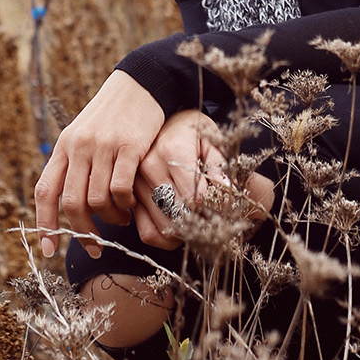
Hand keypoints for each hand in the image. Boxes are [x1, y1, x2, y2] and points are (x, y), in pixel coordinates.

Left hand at [34, 70, 164, 258]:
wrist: (141, 84)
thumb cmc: (112, 115)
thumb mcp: (83, 134)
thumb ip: (73, 164)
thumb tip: (67, 205)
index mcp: (64, 146)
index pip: (45, 191)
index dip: (44, 224)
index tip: (49, 250)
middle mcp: (79, 147)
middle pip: (72, 202)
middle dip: (83, 231)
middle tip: (95, 245)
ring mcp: (104, 146)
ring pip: (98, 199)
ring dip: (109, 219)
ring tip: (119, 220)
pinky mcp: (130, 146)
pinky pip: (121, 188)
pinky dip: (125, 204)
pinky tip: (131, 205)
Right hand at [131, 110, 275, 249]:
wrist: (164, 121)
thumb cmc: (192, 130)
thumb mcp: (211, 139)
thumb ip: (219, 165)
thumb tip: (228, 189)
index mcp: (172, 152)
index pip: (194, 197)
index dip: (211, 209)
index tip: (221, 208)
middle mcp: (150, 168)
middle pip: (178, 214)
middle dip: (199, 223)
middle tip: (212, 222)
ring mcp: (136, 184)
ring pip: (163, 226)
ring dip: (183, 234)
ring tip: (197, 226)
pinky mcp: (131, 196)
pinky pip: (145, 230)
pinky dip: (164, 238)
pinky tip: (178, 232)